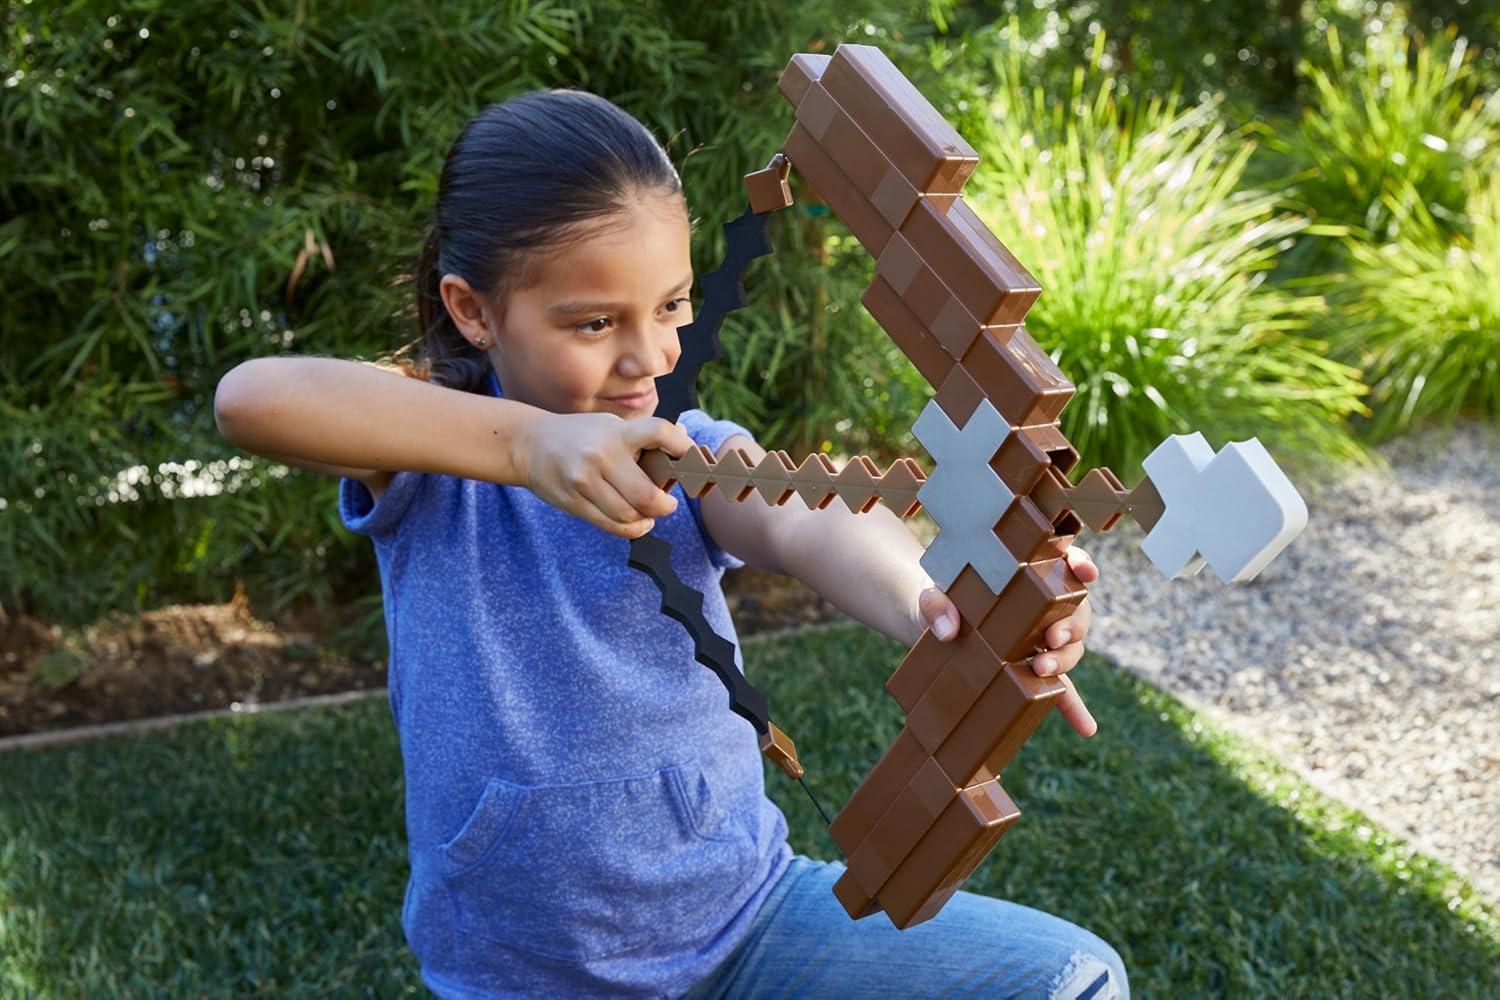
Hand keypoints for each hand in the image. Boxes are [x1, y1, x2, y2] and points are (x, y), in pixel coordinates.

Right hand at [522, 411, 694, 537]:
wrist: (529, 444)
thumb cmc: (579, 435)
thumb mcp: (610, 424)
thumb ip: (642, 434)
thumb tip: (682, 437)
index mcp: (617, 432)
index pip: (659, 433)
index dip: (684, 447)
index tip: (695, 459)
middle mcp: (602, 455)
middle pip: (646, 495)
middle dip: (665, 506)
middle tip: (668, 504)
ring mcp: (585, 481)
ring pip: (630, 515)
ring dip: (647, 519)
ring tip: (649, 513)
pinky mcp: (574, 502)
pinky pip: (612, 526)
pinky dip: (633, 529)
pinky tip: (637, 522)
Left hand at [914, 545, 1100, 737]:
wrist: (928, 623)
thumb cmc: (937, 598)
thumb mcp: (930, 594)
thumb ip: (936, 604)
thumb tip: (948, 630)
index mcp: (1026, 574)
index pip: (1062, 563)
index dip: (1080, 564)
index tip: (1085, 573)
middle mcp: (1041, 606)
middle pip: (1074, 611)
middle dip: (1071, 625)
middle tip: (1052, 639)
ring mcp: (1040, 639)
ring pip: (1071, 647)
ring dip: (1065, 659)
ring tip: (1042, 670)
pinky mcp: (1031, 669)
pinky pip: (1060, 689)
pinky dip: (1074, 707)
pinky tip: (1085, 727)